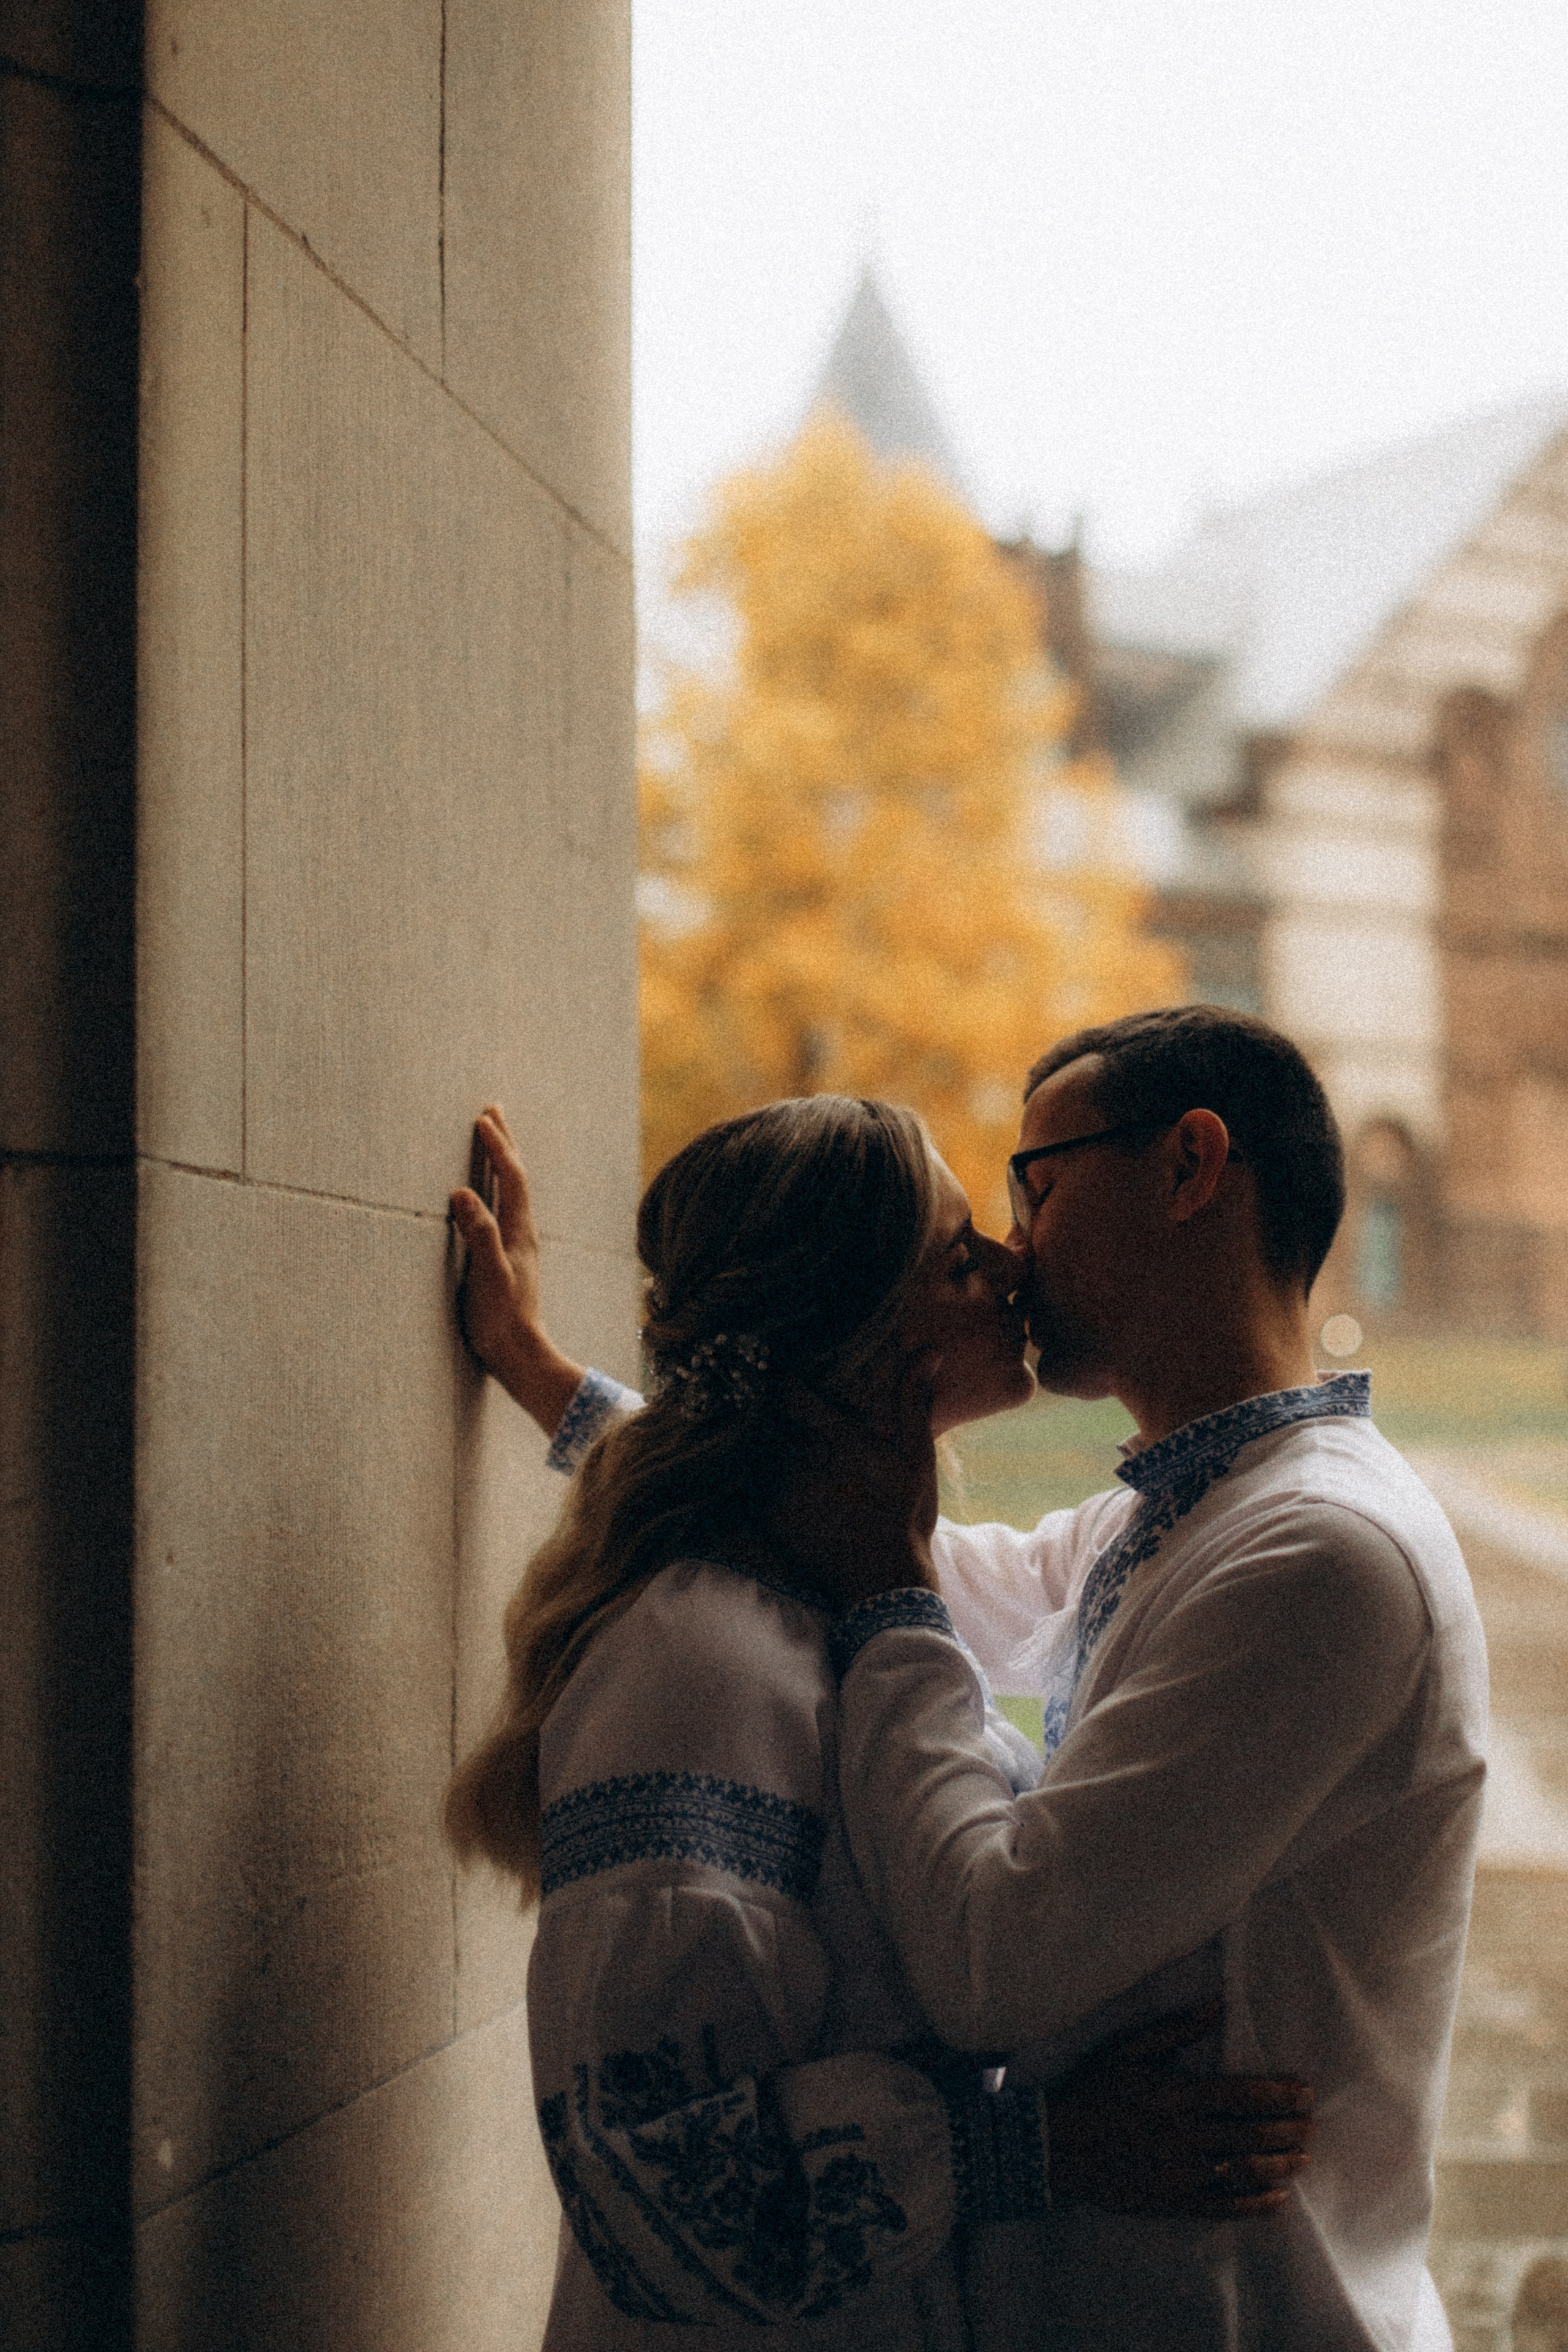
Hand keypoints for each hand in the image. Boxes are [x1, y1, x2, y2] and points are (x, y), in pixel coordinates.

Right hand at [448, 1106, 583, 1437]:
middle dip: (504, 1143)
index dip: (497, 1148)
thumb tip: (464, 1192)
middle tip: (493, 1111)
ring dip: (501, 1162)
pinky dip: (495, 1189)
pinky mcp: (508, 1260)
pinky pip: (503, 1210)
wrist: (519, 1356)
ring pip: (511, 1192)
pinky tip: (488, 1195)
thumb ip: (479, 1234)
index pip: (511, 1179)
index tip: (483, 1119)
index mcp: (519, 1233)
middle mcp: (522, 1234)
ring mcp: (517, 1246)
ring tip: (492, 1141)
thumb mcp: (487, 1275)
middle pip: (516, 1178)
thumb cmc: (501, 1320)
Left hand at [766, 1348, 941, 1607]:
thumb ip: (913, 1402)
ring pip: (753, 1448)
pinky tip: (761, 1476)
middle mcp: (800, 1458)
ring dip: (756, 1440)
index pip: (787, 1390)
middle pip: (764, 1417)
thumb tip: (929, 1350)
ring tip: (757, 1434)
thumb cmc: (906, 1517)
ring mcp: (780, 1489)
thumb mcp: (917, 1458)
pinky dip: (750, 1475)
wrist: (883, 1584)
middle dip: (764, 1408)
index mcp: (835, 1437)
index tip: (779, 1370)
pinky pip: (746, 1484)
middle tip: (758, 1395)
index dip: (780, 1378)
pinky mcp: (766, 1516)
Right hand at [1046, 2005, 1312, 2219]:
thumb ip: (1175, 2029)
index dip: (1280, 2095)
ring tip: (1303, 2159)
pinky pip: (1223, 2207)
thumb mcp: (1127, 2049)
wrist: (1055, 2144)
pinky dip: (1255, 2205)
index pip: (1243, 2095)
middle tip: (1312, 2126)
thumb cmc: (1093, 2090)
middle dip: (1289, 2131)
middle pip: (1252, 2134)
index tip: (1305, 2093)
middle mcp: (1185, 2135)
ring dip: (1280, 2165)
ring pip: (1244, 2171)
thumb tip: (1217, 2004)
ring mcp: (1180, 2172)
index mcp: (1176, 2094)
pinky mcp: (1172, 2201)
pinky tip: (1278, 2199)